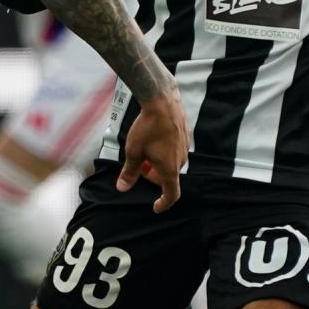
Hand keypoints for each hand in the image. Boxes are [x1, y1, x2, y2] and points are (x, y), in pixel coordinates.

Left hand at [117, 89, 187, 212]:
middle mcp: (181, 161)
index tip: (155, 207)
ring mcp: (185, 148)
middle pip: (168, 177)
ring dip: (158, 163)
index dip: (163, 204)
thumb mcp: (133, 152)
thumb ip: (129, 172)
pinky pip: (175, 150)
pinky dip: (165, 152)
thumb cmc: (147, 128)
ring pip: (171, 163)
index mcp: (170, 169)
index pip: (172, 195)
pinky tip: (154, 139)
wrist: (162, 101)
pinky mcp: (186, 136)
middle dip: (153, 177)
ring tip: (145, 151)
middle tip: (140, 167)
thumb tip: (122, 188)